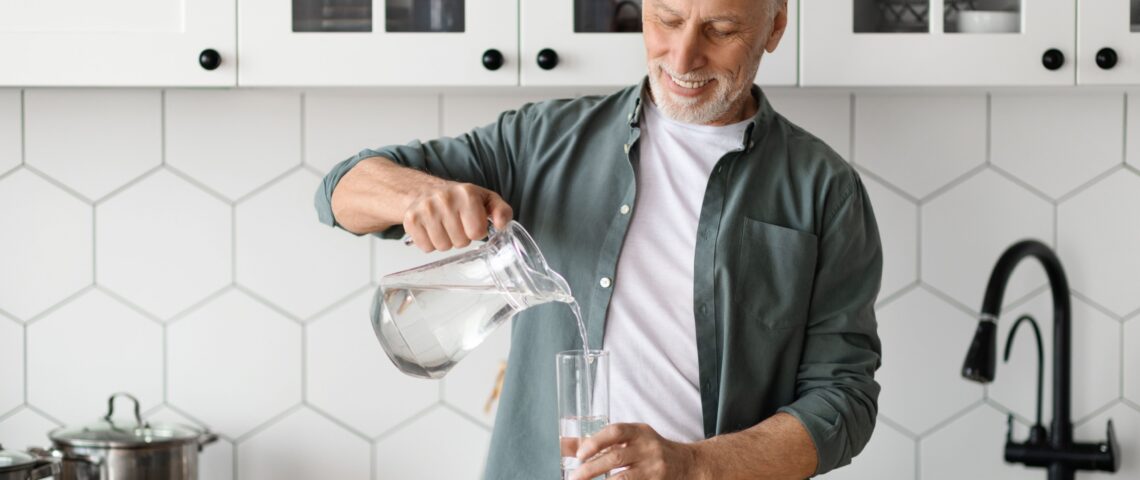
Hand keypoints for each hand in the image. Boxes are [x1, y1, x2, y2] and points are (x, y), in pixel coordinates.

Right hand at [402, 182, 512, 251]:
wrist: (423, 191)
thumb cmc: (458, 199)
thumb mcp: (485, 199)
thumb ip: (501, 211)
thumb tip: (501, 224)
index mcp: (466, 194)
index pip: (477, 232)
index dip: (477, 232)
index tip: (472, 222)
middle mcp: (444, 199)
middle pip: (461, 242)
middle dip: (461, 237)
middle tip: (456, 224)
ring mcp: (426, 210)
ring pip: (443, 247)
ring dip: (446, 241)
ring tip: (444, 226)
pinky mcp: (411, 220)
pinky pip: (427, 248)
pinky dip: (430, 243)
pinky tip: (431, 229)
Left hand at [571, 423, 704, 479]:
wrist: (689, 465)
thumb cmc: (651, 451)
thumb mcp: (631, 440)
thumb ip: (599, 443)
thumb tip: (563, 445)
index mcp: (640, 432)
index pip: (616, 432)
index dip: (596, 442)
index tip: (579, 454)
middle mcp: (649, 448)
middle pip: (616, 458)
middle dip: (591, 469)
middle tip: (574, 477)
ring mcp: (654, 469)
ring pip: (624, 479)